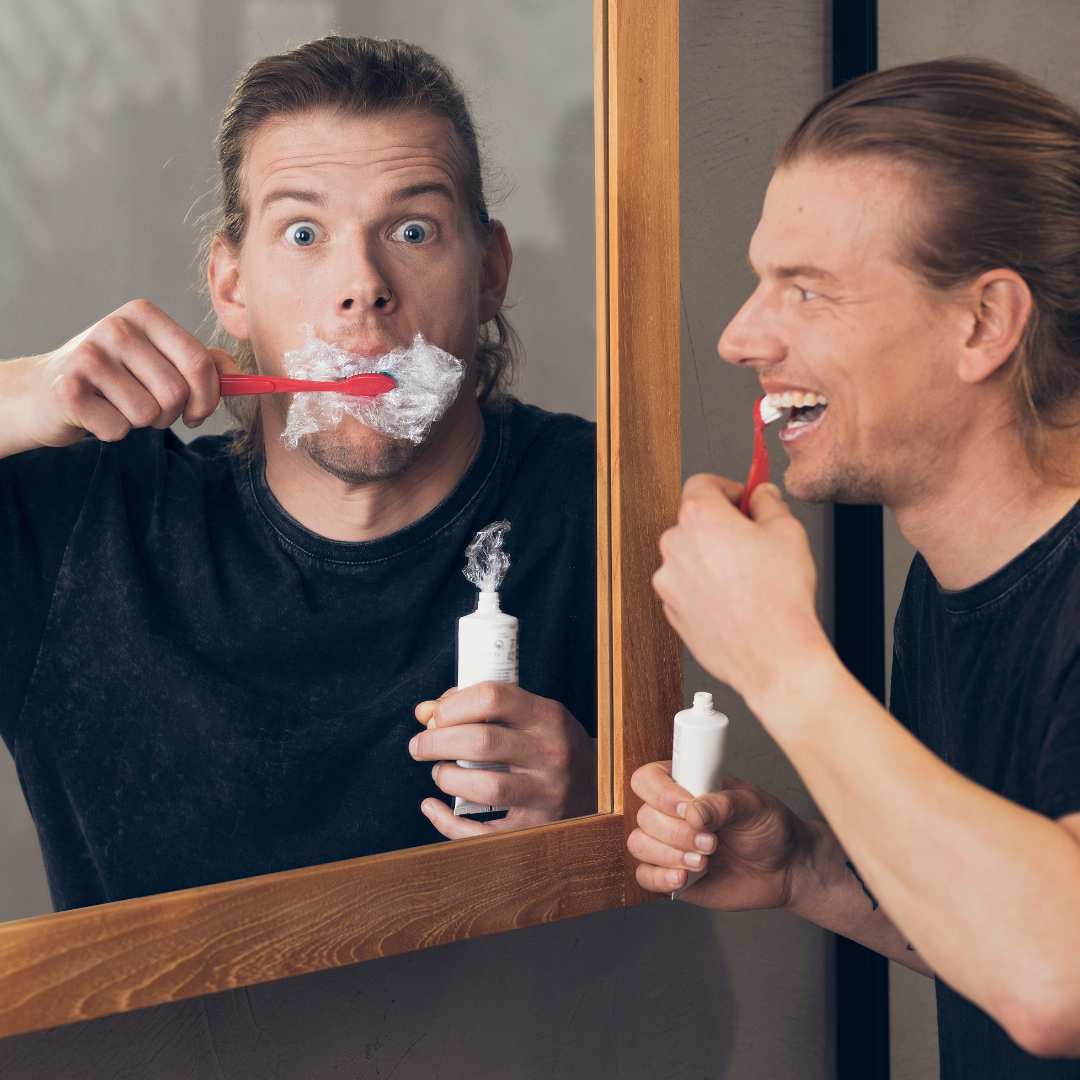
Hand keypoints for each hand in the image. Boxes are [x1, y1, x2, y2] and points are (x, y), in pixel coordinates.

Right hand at [0, 299, 239, 458]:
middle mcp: (116, 327)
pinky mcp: (67, 389)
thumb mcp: (158, 359)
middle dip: (172, 414)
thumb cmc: (115, 378)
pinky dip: (113, 432)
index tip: (197, 411)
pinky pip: (119, 429)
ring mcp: (88, 355)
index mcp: (145, 315)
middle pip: (177, 392)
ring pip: (149, 413)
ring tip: (120, 407)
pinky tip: (95, 414)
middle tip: (153, 411)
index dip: (208, 398)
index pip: (200, 363)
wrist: (45, 392)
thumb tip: (241, 376)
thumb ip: (203, 363)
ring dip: (141, 423)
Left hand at [409, 683, 597, 838]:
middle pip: (482, 742)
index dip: (454, 705)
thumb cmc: (548, 744)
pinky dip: (449, 823)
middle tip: (419, 746)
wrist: (599, 785)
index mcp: (548, 717)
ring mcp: (548, 795)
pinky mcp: (537, 830)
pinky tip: (433, 808)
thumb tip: (424, 712)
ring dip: (447, 778)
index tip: (436, 717)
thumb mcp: (527, 715)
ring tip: (440, 772)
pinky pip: (485, 833)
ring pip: (484, 786)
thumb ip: (478, 707)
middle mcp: (552, 754)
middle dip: (436, 742)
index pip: (493, 697)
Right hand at [627, 760, 811, 906]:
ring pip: (639, 845)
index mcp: (685, 785)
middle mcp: (671, 813)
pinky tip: (684, 878)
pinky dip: (659, 878)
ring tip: (704, 861)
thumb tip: (693, 811)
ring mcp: (668, 844)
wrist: (785, 869)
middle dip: (677, 833)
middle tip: (711, 842)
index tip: (687, 808)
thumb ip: (724, 804)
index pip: (648, 779)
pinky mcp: (671, 873)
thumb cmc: (769, 828)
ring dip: (670, 854)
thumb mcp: (754, 806)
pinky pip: (645, 876)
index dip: (660, 794)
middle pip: (644, 816)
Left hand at [652, 474, 828, 709]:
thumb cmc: (779, 598)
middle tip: (755, 539)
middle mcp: (675, 546)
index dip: (728, 488)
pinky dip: (706, 588)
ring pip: (690, 557)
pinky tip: (737, 600)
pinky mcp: (672, 610)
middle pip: (694, 521)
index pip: (702, 482)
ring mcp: (669, 582)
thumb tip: (762, 494)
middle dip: (722, 525)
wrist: (773, 655)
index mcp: (699, 517)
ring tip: (750, 577)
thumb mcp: (788, 531)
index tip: (744, 499)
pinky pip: (688, 588)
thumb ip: (769, 502)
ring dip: (713, 558)